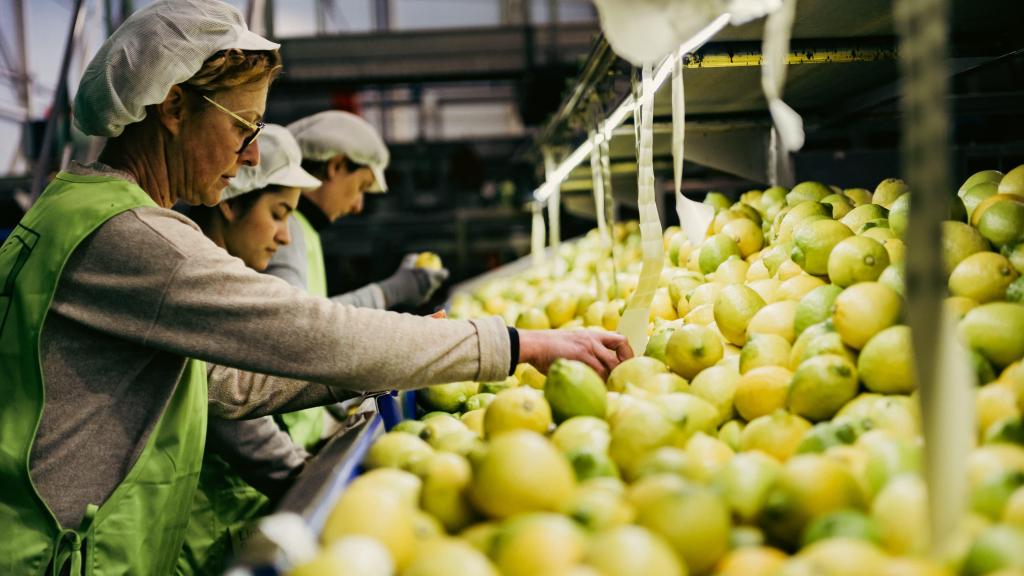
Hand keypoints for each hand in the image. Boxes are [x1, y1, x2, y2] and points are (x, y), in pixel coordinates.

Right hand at [379, 254, 449, 307]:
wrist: (394, 291)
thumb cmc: (400, 276)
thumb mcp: (405, 265)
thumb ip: (412, 258)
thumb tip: (416, 255)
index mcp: (429, 275)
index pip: (443, 274)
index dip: (444, 273)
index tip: (442, 271)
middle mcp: (430, 286)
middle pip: (438, 283)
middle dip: (437, 281)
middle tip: (434, 278)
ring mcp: (426, 295)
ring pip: (431, 291)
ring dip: (430, 288)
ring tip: (426, 285)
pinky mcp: (421, 301)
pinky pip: (424, 297)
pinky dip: (422, 294)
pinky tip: (418, 291)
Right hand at [518, 329, 632, 379]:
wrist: (534, 344)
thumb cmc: (547, 349)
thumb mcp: (570, 344)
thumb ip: (583, 353)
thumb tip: (591, 373)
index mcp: (592, 334)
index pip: (620, 338)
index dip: (628, 352)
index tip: (627, 365)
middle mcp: (594, 339)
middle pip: (622, 347)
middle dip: (627, 365)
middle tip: (623, 380)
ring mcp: (589, 347)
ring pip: (613, 363)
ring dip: (614, 377)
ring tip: (612, 389)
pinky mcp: (582, 356)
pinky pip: (600, 372)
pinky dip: (602, 382)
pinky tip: (599, 390)